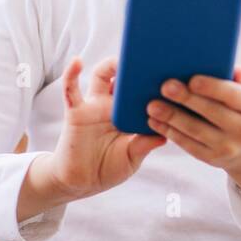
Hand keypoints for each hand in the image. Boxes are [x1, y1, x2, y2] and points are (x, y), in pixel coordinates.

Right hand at [44, 55, 166, 199]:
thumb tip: (165, 133)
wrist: (80, 182)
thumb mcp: (132, 158)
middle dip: (138, 66)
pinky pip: (71, 89)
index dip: (156, 82)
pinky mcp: (76, 112)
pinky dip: (71, 74)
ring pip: (101, 75)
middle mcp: (113, 105)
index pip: (144, 92)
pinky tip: (77, 61)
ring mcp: (94, 106)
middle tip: (153, 59)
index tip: (170, 73)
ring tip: (123, 58)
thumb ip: (144, 145)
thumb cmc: (107, 168)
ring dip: (111, 64)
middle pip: (126, 77)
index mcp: (130, 114)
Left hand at [145, 66, 240, 178]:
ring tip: (152, 105)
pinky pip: (188, 144)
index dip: (212, 88)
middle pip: (211, 112)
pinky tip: (155, 121)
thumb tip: (232, 67)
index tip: (192, 79)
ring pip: (195, 130)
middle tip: (165, 87)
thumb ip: (240, 81)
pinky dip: (170, 132)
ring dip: (172, 117)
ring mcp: (228, 147)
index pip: (233, 95)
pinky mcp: (212, 158)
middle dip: (187, 99)